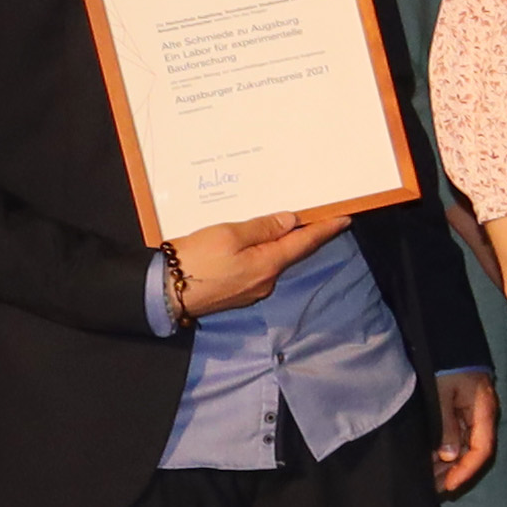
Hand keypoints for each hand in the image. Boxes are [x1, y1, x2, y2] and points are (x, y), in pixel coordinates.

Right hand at [167, 205, 343, 317]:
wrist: (162, 293)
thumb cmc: (195, 260)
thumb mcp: (228, 234)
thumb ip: (262, 228)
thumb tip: (290, 222)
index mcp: (268, 265)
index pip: (305, 243)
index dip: (325, 229)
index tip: (345, 218)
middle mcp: (265, 281)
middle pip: (289, 253)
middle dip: (301, 235)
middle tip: (313, 213)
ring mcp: (250, 290)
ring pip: (270, 260)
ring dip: (277, 243)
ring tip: (279, 223)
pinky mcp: (235, 292)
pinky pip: (254, 268)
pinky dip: (259, 253)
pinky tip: (251, 243)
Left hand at [427, 371, 496, 496]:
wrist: (445, 339)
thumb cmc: (445, 364)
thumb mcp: (442, 395)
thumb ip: (447, 425)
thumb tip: (450, 456)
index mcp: (483, 411)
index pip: (482, 449)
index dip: (467, 470)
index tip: (449, 485)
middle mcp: (482, 415)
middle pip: (474, 452)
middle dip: (455, 472)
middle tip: (434, 488)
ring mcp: (473, 412)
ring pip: (465, 446)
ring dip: (448, 463)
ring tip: (429, 477)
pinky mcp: (462, 409)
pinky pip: (457, 436)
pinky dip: (445, 450)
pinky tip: (431, 459)